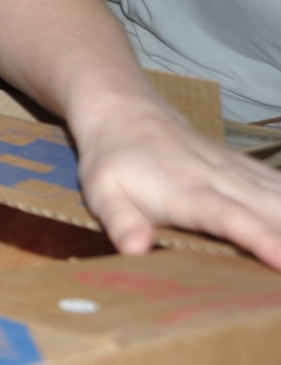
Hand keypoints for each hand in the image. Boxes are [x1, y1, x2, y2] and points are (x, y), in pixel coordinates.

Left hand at [73, 93, 280, 269]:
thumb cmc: (114, 161)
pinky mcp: (248, 171)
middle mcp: (224, 181)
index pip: (233, 219)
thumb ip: (120, 222)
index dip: (262, 240)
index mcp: (189, 192)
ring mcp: (240, 173)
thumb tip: (135, 249)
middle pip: (273, 211)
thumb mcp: (102, 192)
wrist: (128, 115)